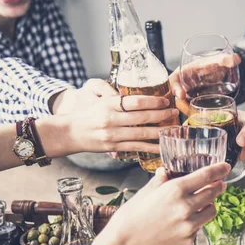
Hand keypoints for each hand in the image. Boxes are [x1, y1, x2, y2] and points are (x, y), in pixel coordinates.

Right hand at [59, 80, 176, 154]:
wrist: (69, 132)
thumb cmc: (87, 114)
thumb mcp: (99, 99)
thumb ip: (117, 97)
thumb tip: (140, 96)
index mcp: (109, 104)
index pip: (135, 101)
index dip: (153, 101)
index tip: (165, 101)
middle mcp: (111, 119)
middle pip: (142, 117)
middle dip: (161, 115)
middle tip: (175, 112)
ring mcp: (112, 134)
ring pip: (141, 134)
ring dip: (159, 132)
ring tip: (173, 129)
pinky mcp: (113, 146)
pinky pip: (136, 147)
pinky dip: (150, 147)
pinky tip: (162, 146)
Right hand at [84, 163, 230, 244]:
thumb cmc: (130, 218)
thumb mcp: (144, 193)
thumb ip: (161, 181)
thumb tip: (167, 171)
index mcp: (175, 190)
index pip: (206, 176)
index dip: (219, 170)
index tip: (226, 167)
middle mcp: (186, 207)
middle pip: (213, 193)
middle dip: (218, 186)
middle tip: (219, 184)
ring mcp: (189, 226)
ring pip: (212, 211)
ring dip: (209, 205)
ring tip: (201, 204)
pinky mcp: (188, 241)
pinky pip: (199, 228)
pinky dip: (196, 223)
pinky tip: (183, 222)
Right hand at [169, 53, 241, 114]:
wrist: (216, 71)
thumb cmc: (211, 63)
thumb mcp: (217, 60)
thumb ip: (225, 59)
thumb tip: (236, 59)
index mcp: (183, 74)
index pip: (173, 81)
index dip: (175, 88)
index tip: (181, 95)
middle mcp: (183, 87)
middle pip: (177, 98)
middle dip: (183, 106)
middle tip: (191, 112)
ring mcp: (189, 97)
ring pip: (185, 108)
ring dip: (191, 113)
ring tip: (201, 119)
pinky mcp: (195, 104)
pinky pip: (193, 112)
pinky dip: (197, 117)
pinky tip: (205, 122)